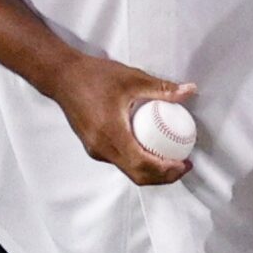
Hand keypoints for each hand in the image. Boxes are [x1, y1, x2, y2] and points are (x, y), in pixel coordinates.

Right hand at [50, 53, 195, 186]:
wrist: (62, 76)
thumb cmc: (94, 75)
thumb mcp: (132, 79)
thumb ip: (162, 88)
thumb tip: (189, 91)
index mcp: (111, 134)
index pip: (142, 165)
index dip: (166, 170)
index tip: (184, 164)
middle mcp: (102, 148)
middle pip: (137, 175)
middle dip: (163, 177)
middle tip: (183, 166)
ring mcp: (95, 150)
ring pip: (128, 171)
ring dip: (151, 171)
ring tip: (171, 159)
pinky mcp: (93, 147)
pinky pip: (120, 161)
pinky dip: (138, 162)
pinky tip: (151, 149)